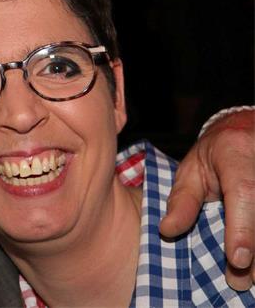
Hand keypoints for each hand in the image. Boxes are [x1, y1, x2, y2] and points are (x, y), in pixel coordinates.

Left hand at [160, 108, 253, 290]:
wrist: (246, 132)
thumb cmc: (215, 154)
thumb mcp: (191, 170)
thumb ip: (181, 200)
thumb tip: (167, 230)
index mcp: (235, 152)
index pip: (244, 192)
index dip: (243, 228)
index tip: (237, 259)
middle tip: (240, 281)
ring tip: (249, 278)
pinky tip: (254, 263)